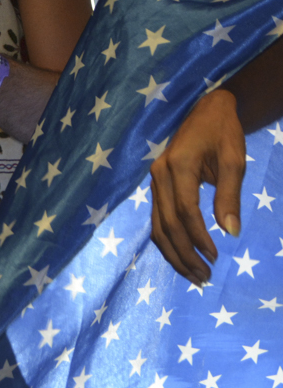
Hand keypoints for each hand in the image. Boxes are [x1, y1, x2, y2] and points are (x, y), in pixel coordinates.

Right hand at [150, 89, 244, 285]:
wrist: (206, 109)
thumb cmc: (223, 132)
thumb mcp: (234, 160)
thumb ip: (230, 196)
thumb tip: (231, 232)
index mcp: (178, 166)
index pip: (185, 211)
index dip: (199, 237)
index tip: (216, 256)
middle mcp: (158, 174)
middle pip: (166, 223)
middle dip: (185, 253)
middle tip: (205, 277)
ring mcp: (153, 180)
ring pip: (156, 224)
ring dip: (173, 252)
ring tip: (193, 274)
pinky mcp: (156, 184)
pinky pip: (156, 218)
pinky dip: (167, 240)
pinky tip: (181, 254)